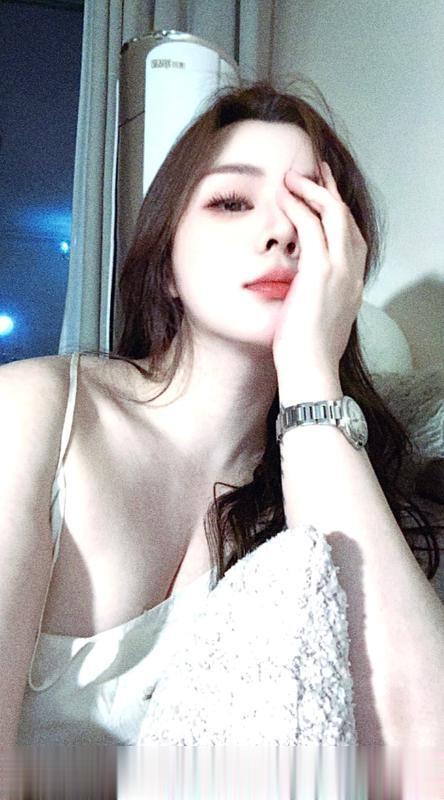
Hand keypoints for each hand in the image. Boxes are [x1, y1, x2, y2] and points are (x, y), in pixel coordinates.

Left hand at [272, 162, 366, 379]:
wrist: (311, 372)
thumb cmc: (307, 356)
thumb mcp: (316, 322)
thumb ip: (315, 301)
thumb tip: (301, 296)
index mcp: (353, 286)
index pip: (351, 237)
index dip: (337, 212)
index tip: (323, 195)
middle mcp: (353, 274)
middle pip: (347, 218)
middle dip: (329, 190)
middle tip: (313, 171)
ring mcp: (341, 271)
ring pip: (334, 214)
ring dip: (313, 190)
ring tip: (293, 175)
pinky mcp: (321, 272)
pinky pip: (311, 225)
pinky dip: (298, 204)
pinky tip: (284, 194)